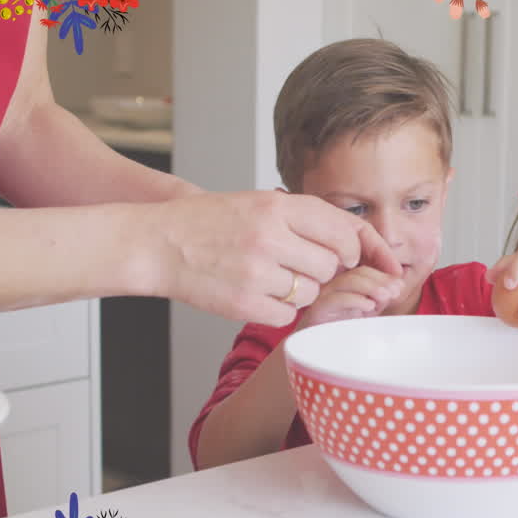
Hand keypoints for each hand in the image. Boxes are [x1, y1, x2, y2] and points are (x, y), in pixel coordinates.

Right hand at [147, 190, 401, 325]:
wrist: (157, 243)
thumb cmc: (208, 222)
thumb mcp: (257, 203)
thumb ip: (302, 218)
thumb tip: (351, 242)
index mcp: (277, 207)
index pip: (343, 230)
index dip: (358, 247)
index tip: (361, 257)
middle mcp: (270, 237)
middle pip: (331, 265)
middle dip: (325, 270)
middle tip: (301, 265)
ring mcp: (257, 271)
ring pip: (311, 292)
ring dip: (301, 290)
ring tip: (272, 276)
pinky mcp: (244, 303)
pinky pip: (287, 314)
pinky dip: (279, 309)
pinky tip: (258, 293)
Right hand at [296, 266, 404, 329]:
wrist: (323, 356)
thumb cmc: (346, 333)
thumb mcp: (369, 311)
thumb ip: (381, 297)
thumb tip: (398, 285)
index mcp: (344, 282)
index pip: (364, 269)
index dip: (384, 274)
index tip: (399, 285)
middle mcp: (331, 285)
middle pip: (356, 272)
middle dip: (380, 279)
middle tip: (395, 291)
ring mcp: (322, 297)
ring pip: (346, 281)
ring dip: (370, 287)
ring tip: (385, 297)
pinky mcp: (316, 311)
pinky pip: (335, 299)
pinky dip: (355, 300)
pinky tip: (369, 306)